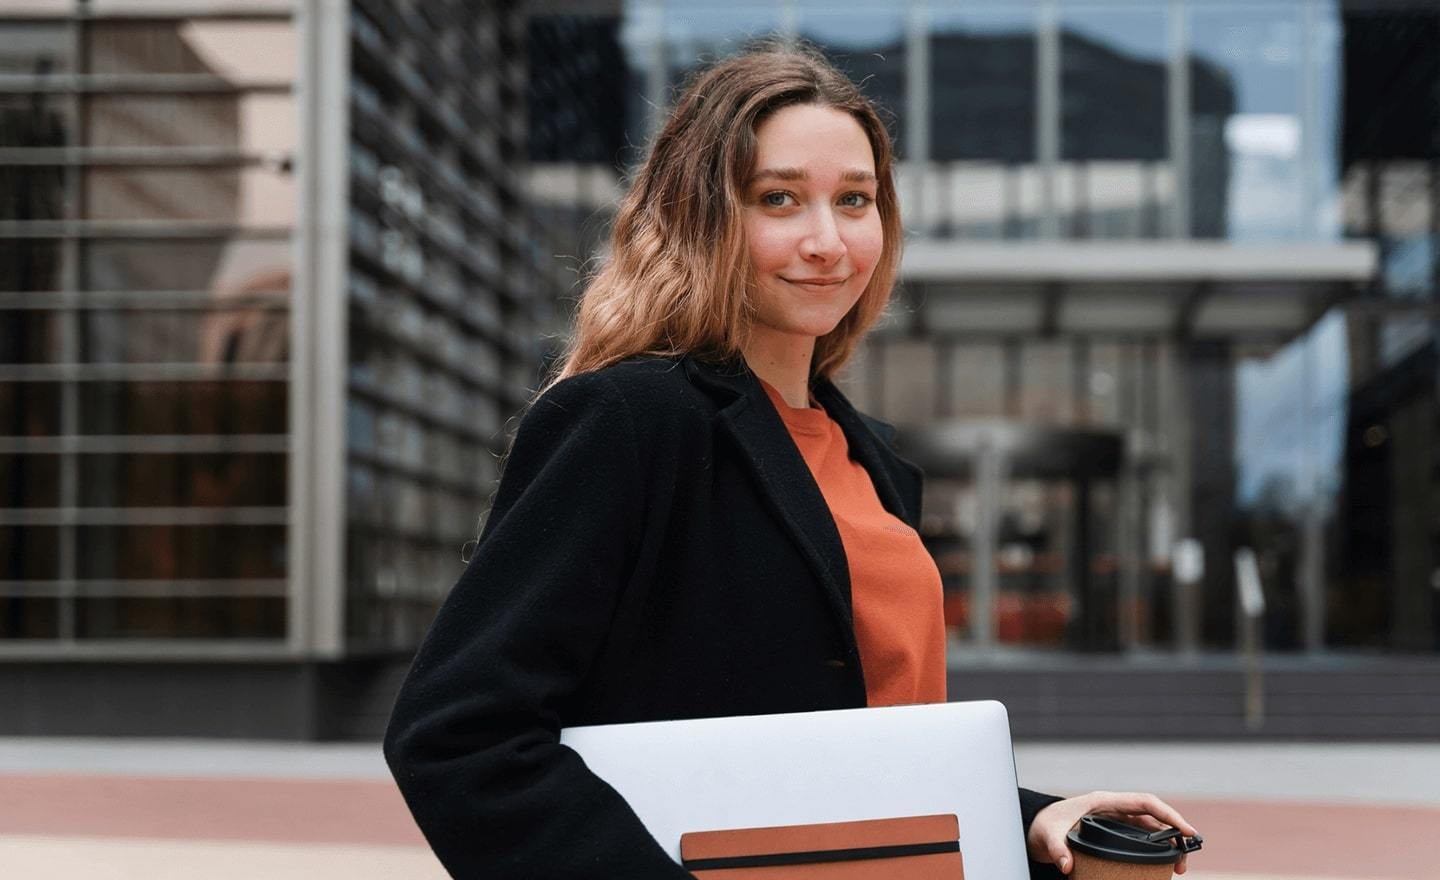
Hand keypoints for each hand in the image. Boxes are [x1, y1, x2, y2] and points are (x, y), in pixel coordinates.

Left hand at [1026, 790, 1197, 875]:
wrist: (1036, 827)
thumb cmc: (1044, 825)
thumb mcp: (1047, 836)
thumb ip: (1056, 849)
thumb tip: (1066, 865)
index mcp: (1103, 801)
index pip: (1144, 802)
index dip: (1168, 814)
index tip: (1186, 830)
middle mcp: (1113, 809)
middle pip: (1153, 817)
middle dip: (1174, 834)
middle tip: (1183, 861)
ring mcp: (1115, 820)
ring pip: (1150, 829)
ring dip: (1167, 844)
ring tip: (1178, 867)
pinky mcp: (1114, 833)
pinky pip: (1141, 839)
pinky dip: (1155, 850)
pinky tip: (1162, 864)